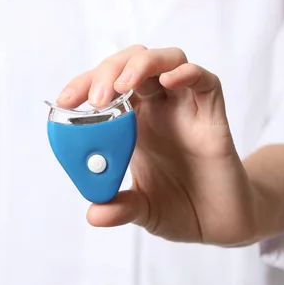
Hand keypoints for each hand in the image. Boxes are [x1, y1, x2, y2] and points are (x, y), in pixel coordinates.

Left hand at [56, 45, 258, 245]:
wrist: (219, 224)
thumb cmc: (178, 208)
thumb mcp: (142, 211)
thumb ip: (120, 208)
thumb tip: (93, 215)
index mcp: (131, 123)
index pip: (105, 87)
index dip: (83, 86)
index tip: (64, 102)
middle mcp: (156, 108)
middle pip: (131, 64)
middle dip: (108, 72)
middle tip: (94, 99)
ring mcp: (185, 108)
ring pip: (166, 60)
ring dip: (140, 65)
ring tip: (121, 87)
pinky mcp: (213, 116)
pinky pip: (205, 82)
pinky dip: (187, 73)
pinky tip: (169, 81)